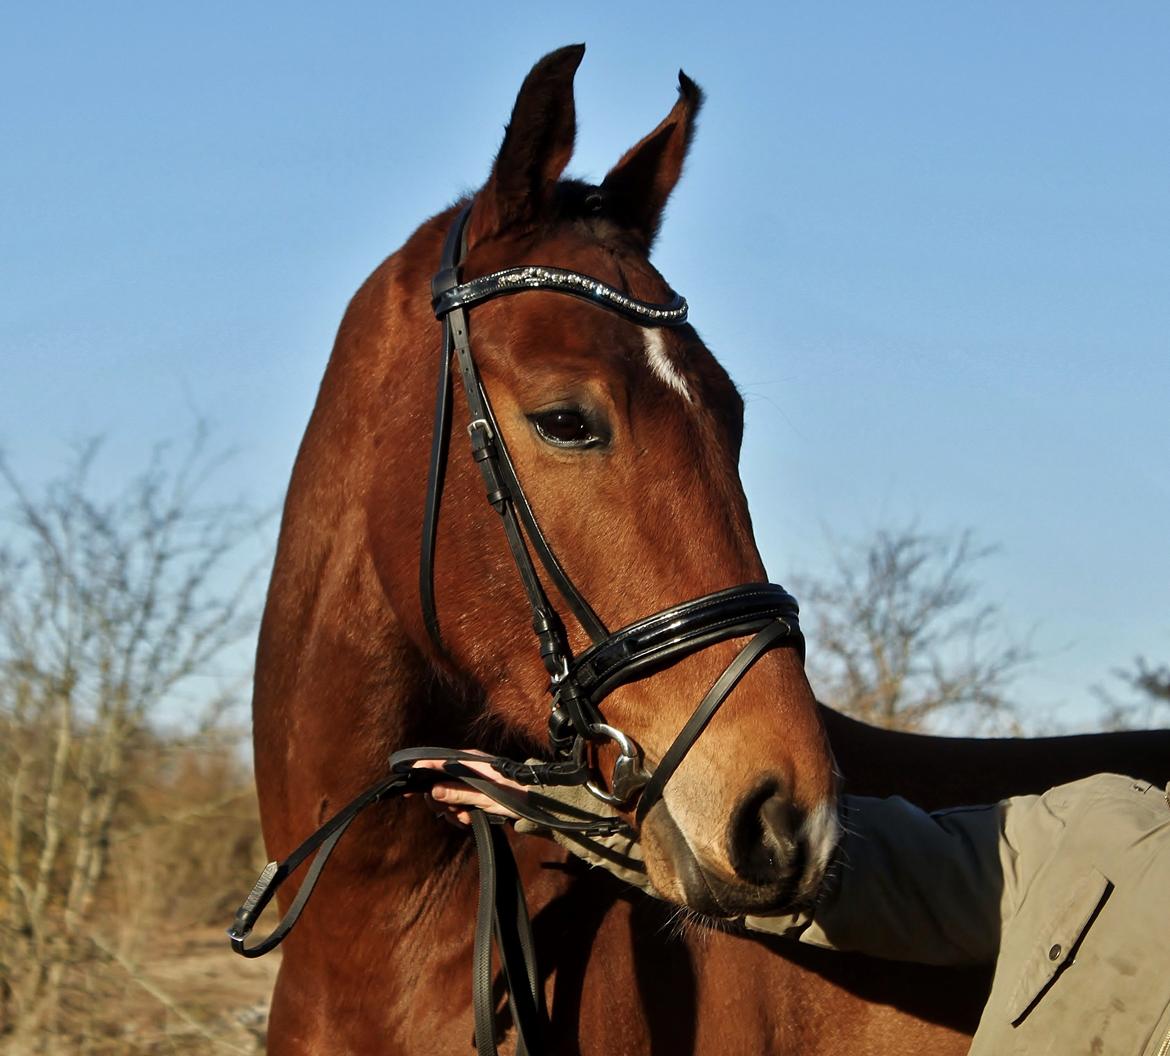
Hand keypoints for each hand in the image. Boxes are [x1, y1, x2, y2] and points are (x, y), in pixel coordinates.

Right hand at [410, 750, 528, 826]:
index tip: (406, 784)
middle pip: (436, 782)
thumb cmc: (514, 794)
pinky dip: (459, 812)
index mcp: (468, 761)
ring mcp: (468, 779)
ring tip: (467, 817)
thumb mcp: (486, 796)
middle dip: (441, 801)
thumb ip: (460, 793)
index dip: (420, 771)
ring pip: (445, 795)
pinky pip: (455, 802)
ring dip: (452, 810)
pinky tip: (469, 818)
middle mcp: (466, 767)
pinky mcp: (472, 791)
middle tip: (452, 812)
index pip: (437, 761)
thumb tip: (434, 792)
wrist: (535, 801)